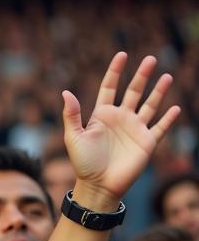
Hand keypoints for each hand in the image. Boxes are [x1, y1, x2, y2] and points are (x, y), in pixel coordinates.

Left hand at [62, 53, 179, 204]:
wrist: (98, 186)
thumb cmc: (83, 163)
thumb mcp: (73, 138)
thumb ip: (71, 115)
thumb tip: (65, 93)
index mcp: (102, 115)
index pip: (110, 88)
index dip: (115, 72)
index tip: (122, 55)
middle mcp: (121, 119)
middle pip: (134, 92)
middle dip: (142, 76)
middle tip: (150, 59)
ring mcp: (135, 129)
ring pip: (150, 105)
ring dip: (159, 91)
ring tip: (166, 76)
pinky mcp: (147, 142)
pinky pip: (160, 127)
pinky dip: (168, 119)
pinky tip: (175, 108)